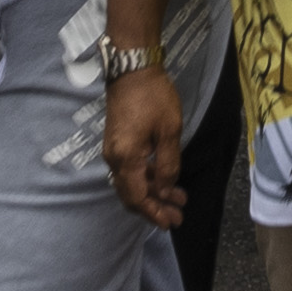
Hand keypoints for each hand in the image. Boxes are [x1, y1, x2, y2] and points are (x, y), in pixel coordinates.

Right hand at [105, 62, 192, 229]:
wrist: (132, 68)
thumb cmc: (153, 97)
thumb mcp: (169, 131)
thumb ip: (167, 163)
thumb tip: (166, 188)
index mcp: (125, 159)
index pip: (138, 197)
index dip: (154, 212)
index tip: (171, 222)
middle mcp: (114, 159)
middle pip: (132, 195)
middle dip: (154, 208)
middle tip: (176, 216)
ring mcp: (114, 151)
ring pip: (131, 183)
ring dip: (153, 193)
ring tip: (177, 199)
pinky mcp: (118, 142)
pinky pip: (130, 171)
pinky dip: (147, 179)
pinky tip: (164, 179)